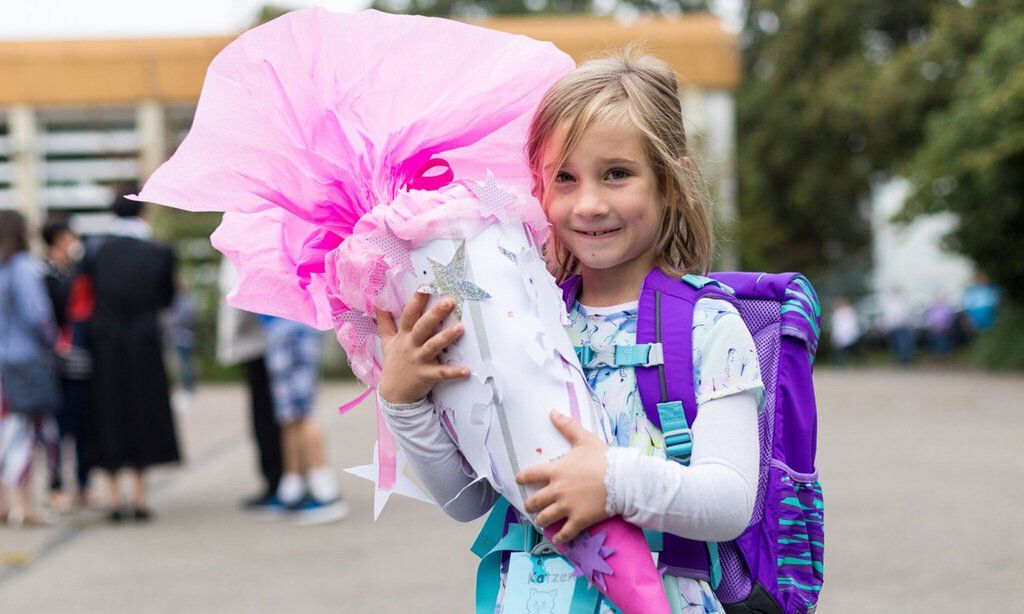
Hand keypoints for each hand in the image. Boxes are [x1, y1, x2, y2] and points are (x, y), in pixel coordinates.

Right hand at [376, 291, 469, 404]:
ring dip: (446, 337)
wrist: (393, 393)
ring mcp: (418, 360)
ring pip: (433, 346)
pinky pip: (442, 373)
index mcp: (403, 335)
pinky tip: (467, 369)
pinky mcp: (426, 375)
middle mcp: (410, 345)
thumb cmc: (394, 363)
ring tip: (460, 328)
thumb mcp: (386, 341)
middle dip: (434, 314)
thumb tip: (378, 301)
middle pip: (422, 327)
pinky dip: (454, 372)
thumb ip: (384, 321)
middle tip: (448, 301)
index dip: (417, 300)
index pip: (409, 314)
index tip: (426, 286)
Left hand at [516, 411, 610, 543]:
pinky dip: (559, 537)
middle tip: (530, 506)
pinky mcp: (579, 520)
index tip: (518, 480)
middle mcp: (557, 490)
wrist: (623, 479)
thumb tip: (552, 412)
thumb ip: (567, 427)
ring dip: (541, 520)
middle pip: (535, 501)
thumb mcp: (584, 439)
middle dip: (530, 504)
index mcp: (556, 470)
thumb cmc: (603, 458)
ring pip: (545, 518)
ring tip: (541, 521)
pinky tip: (557, 539)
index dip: (522, 478)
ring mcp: (567, 507)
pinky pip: (564, 533)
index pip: (531, 474)